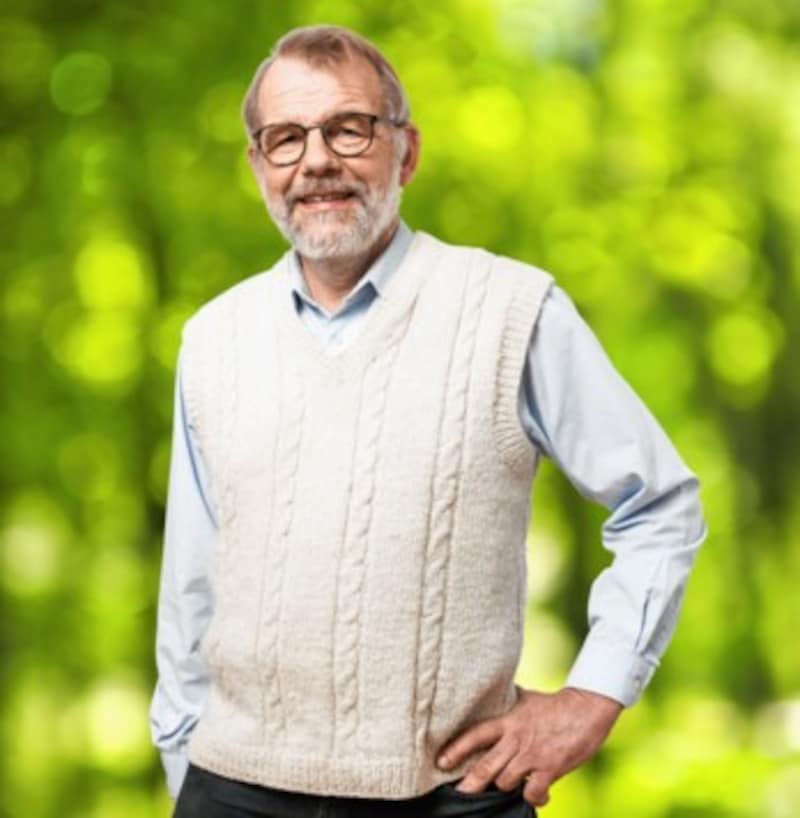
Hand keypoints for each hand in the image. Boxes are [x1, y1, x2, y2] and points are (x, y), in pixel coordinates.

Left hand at [436, 685, 622, 807]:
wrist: (586, 709)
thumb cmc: (553, 704)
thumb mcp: (524, 700)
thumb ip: (507, 705)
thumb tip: (491, 696)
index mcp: (508, 721)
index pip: (475, 735)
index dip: (456, 749)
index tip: (441, 762)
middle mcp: (516, 740)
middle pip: (485, 766)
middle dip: (469, 784)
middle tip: (458, 795)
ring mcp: (532, 756)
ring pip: (505, 782)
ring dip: (503, 787)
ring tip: (504, 788)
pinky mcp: (550, 769)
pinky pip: (533, 793)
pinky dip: (534, 798)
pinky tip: (537, 795)